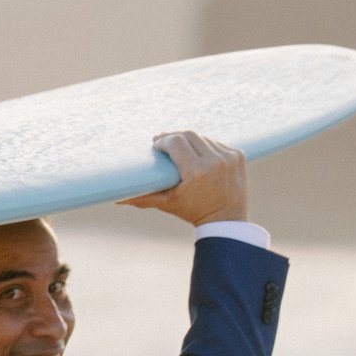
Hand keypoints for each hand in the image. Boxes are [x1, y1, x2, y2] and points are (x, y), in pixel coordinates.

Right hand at [120, 131, 248, 224]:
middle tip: (163, 141)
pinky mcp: (238, 156)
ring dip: (190, 140)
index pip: (176, 142)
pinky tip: (198, 152)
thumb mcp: (167, 204)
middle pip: (189, 135)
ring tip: (179, 146)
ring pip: (203, 138)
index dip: (163, 140)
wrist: (226, 220)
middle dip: (174, 137)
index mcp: (197, 172)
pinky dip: (206, 146)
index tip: (155, 144)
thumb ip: (142, 198)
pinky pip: (217, 143)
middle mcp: (215, 162)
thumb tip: (116, 198)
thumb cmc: (193, 212)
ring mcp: (229, 157)